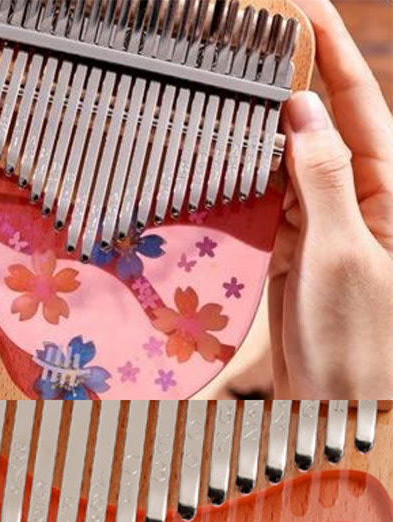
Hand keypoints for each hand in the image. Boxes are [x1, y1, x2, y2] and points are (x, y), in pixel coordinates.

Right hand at [269, 0, 392, 397]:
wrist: (335, 409)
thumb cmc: (356, 341)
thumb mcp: (342, 255)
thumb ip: (322, 181)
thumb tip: (303, 111)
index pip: (364, 108)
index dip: (336, 55)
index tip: (306, 7)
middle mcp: (362, 202)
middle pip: (325, 130)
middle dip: (293, 87)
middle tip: (254, 47)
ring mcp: (326, 228)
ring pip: (291, 166)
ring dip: (264, 137)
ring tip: (232, 96)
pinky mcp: (295, 253)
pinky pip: (270, 206)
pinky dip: (248, 186)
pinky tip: (228, 162)